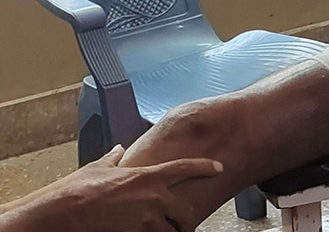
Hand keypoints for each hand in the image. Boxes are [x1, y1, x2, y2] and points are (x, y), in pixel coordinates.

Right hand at [12, 145, 221, 231]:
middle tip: (181, 222)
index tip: (218, 167)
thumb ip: (114, 158)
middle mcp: (154, 197)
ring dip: (169, 231)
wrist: (65, 213)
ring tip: (164, 231)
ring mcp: (147, 219)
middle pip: (185, 210)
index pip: (185, 168)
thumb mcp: (99, 167)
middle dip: (185, 218)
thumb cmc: (79, 189)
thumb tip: (119, 149)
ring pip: (172, 230)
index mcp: (148, 176)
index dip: (205, 167)